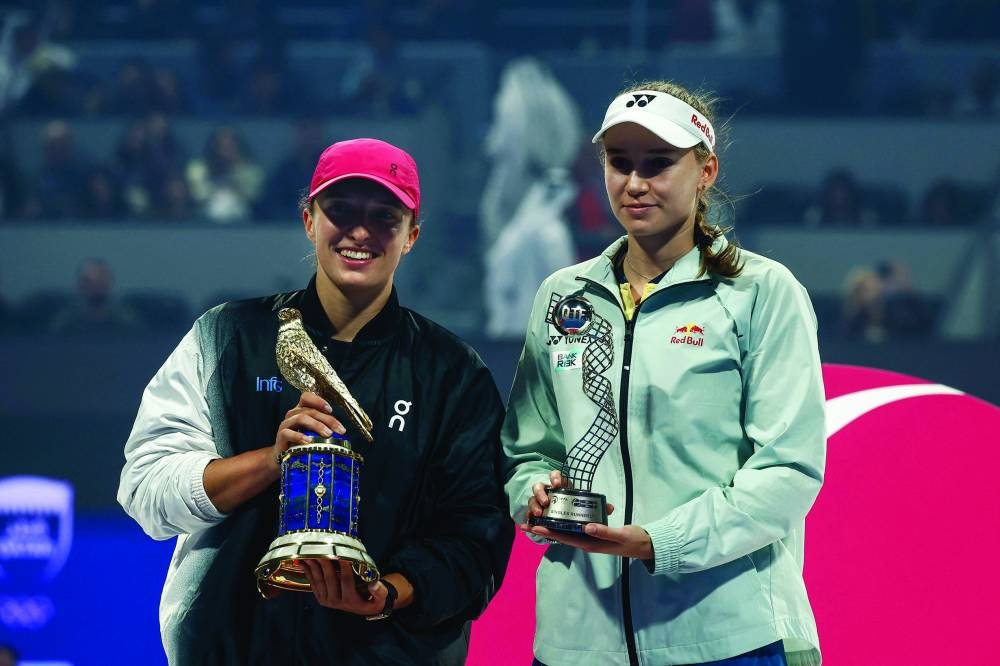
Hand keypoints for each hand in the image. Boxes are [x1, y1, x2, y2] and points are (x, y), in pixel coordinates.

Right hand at [271, 392, 345, 466]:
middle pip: (310, 410)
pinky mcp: (280, 436)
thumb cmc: (302, 442)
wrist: (284, 456)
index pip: (306, 397)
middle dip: (327, 419)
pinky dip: (299, 436)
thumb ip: (324, 427)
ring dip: (317, 425)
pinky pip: (288, 433)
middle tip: (340, 430)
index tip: (331, 411)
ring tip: (328, 434)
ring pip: (301, 418)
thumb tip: (342, 431)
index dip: (318, 401)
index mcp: (301, 410)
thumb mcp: (314, 432)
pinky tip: (308, 441)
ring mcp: (286, 424)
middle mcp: (292, 414)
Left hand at [301, 559, 388, 615]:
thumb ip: (380, 592)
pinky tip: (304, 563)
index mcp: (350, 600)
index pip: (346, 580)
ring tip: (310, 554)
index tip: (342, 554)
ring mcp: (327, 601)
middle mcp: (336, 602)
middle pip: (330, 579)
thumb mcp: (381, 599)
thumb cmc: (372, 600)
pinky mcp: (321, 598)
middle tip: (322, 550)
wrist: (363, 609)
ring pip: (319, 581)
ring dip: (314, 567)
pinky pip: (313, 584)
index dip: (344, 567)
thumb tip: (374, 584)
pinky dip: (308, 573)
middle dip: (325, 563)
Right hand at [524, 470, 614, 524]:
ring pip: (532, 499)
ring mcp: (539, 502)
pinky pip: (528, 514)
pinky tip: (526, 524)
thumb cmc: (576, 508)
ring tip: (538, 514)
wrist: (567, 519)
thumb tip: (610, 508)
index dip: (555, 477)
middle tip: (546, 503)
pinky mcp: (535, 513)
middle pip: (539, 486)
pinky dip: (527, 519)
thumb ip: (597, 507)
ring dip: (533, 505)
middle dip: (541, 493)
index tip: (558, 484)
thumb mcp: (586, 507)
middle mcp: (547, 492)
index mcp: (561, 486)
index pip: (556, 475)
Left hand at [524, 523, 651, 559]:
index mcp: (591, 544)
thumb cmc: (633, 540)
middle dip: (544, 531)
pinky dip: (564, 524)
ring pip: (566, 533)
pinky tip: (558, 518)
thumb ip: (604, 531)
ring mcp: (590, 538)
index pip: (565, 538)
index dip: (549, 533)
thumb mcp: (620, 534)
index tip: (534, 527)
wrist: (645, 544)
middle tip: (526, 524)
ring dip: (551, 528)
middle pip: (561, 536)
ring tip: (537, 521)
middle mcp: (587, 542)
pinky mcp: (594, 533)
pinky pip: (575, 529)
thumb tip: (586, 527)